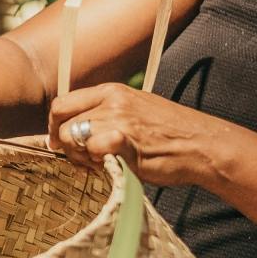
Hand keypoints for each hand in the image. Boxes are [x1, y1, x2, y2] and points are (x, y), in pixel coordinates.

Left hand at [47, 84, 231, 187]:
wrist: (201, 145)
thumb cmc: (169, 133)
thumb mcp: (135, 108)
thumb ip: (106, 113)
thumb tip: (75, 128)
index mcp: (111, 91)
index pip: (62, 103)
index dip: (55, 126)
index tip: (60, 141)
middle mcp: (111, 101)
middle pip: (61, 121)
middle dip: (64, 143)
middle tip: (82, 159)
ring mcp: (117, 120)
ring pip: (71, 137)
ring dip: (79, 156)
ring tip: (98, 164)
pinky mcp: (124, 141)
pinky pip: (91, 149)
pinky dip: (94, 162)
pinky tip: (108, 167)